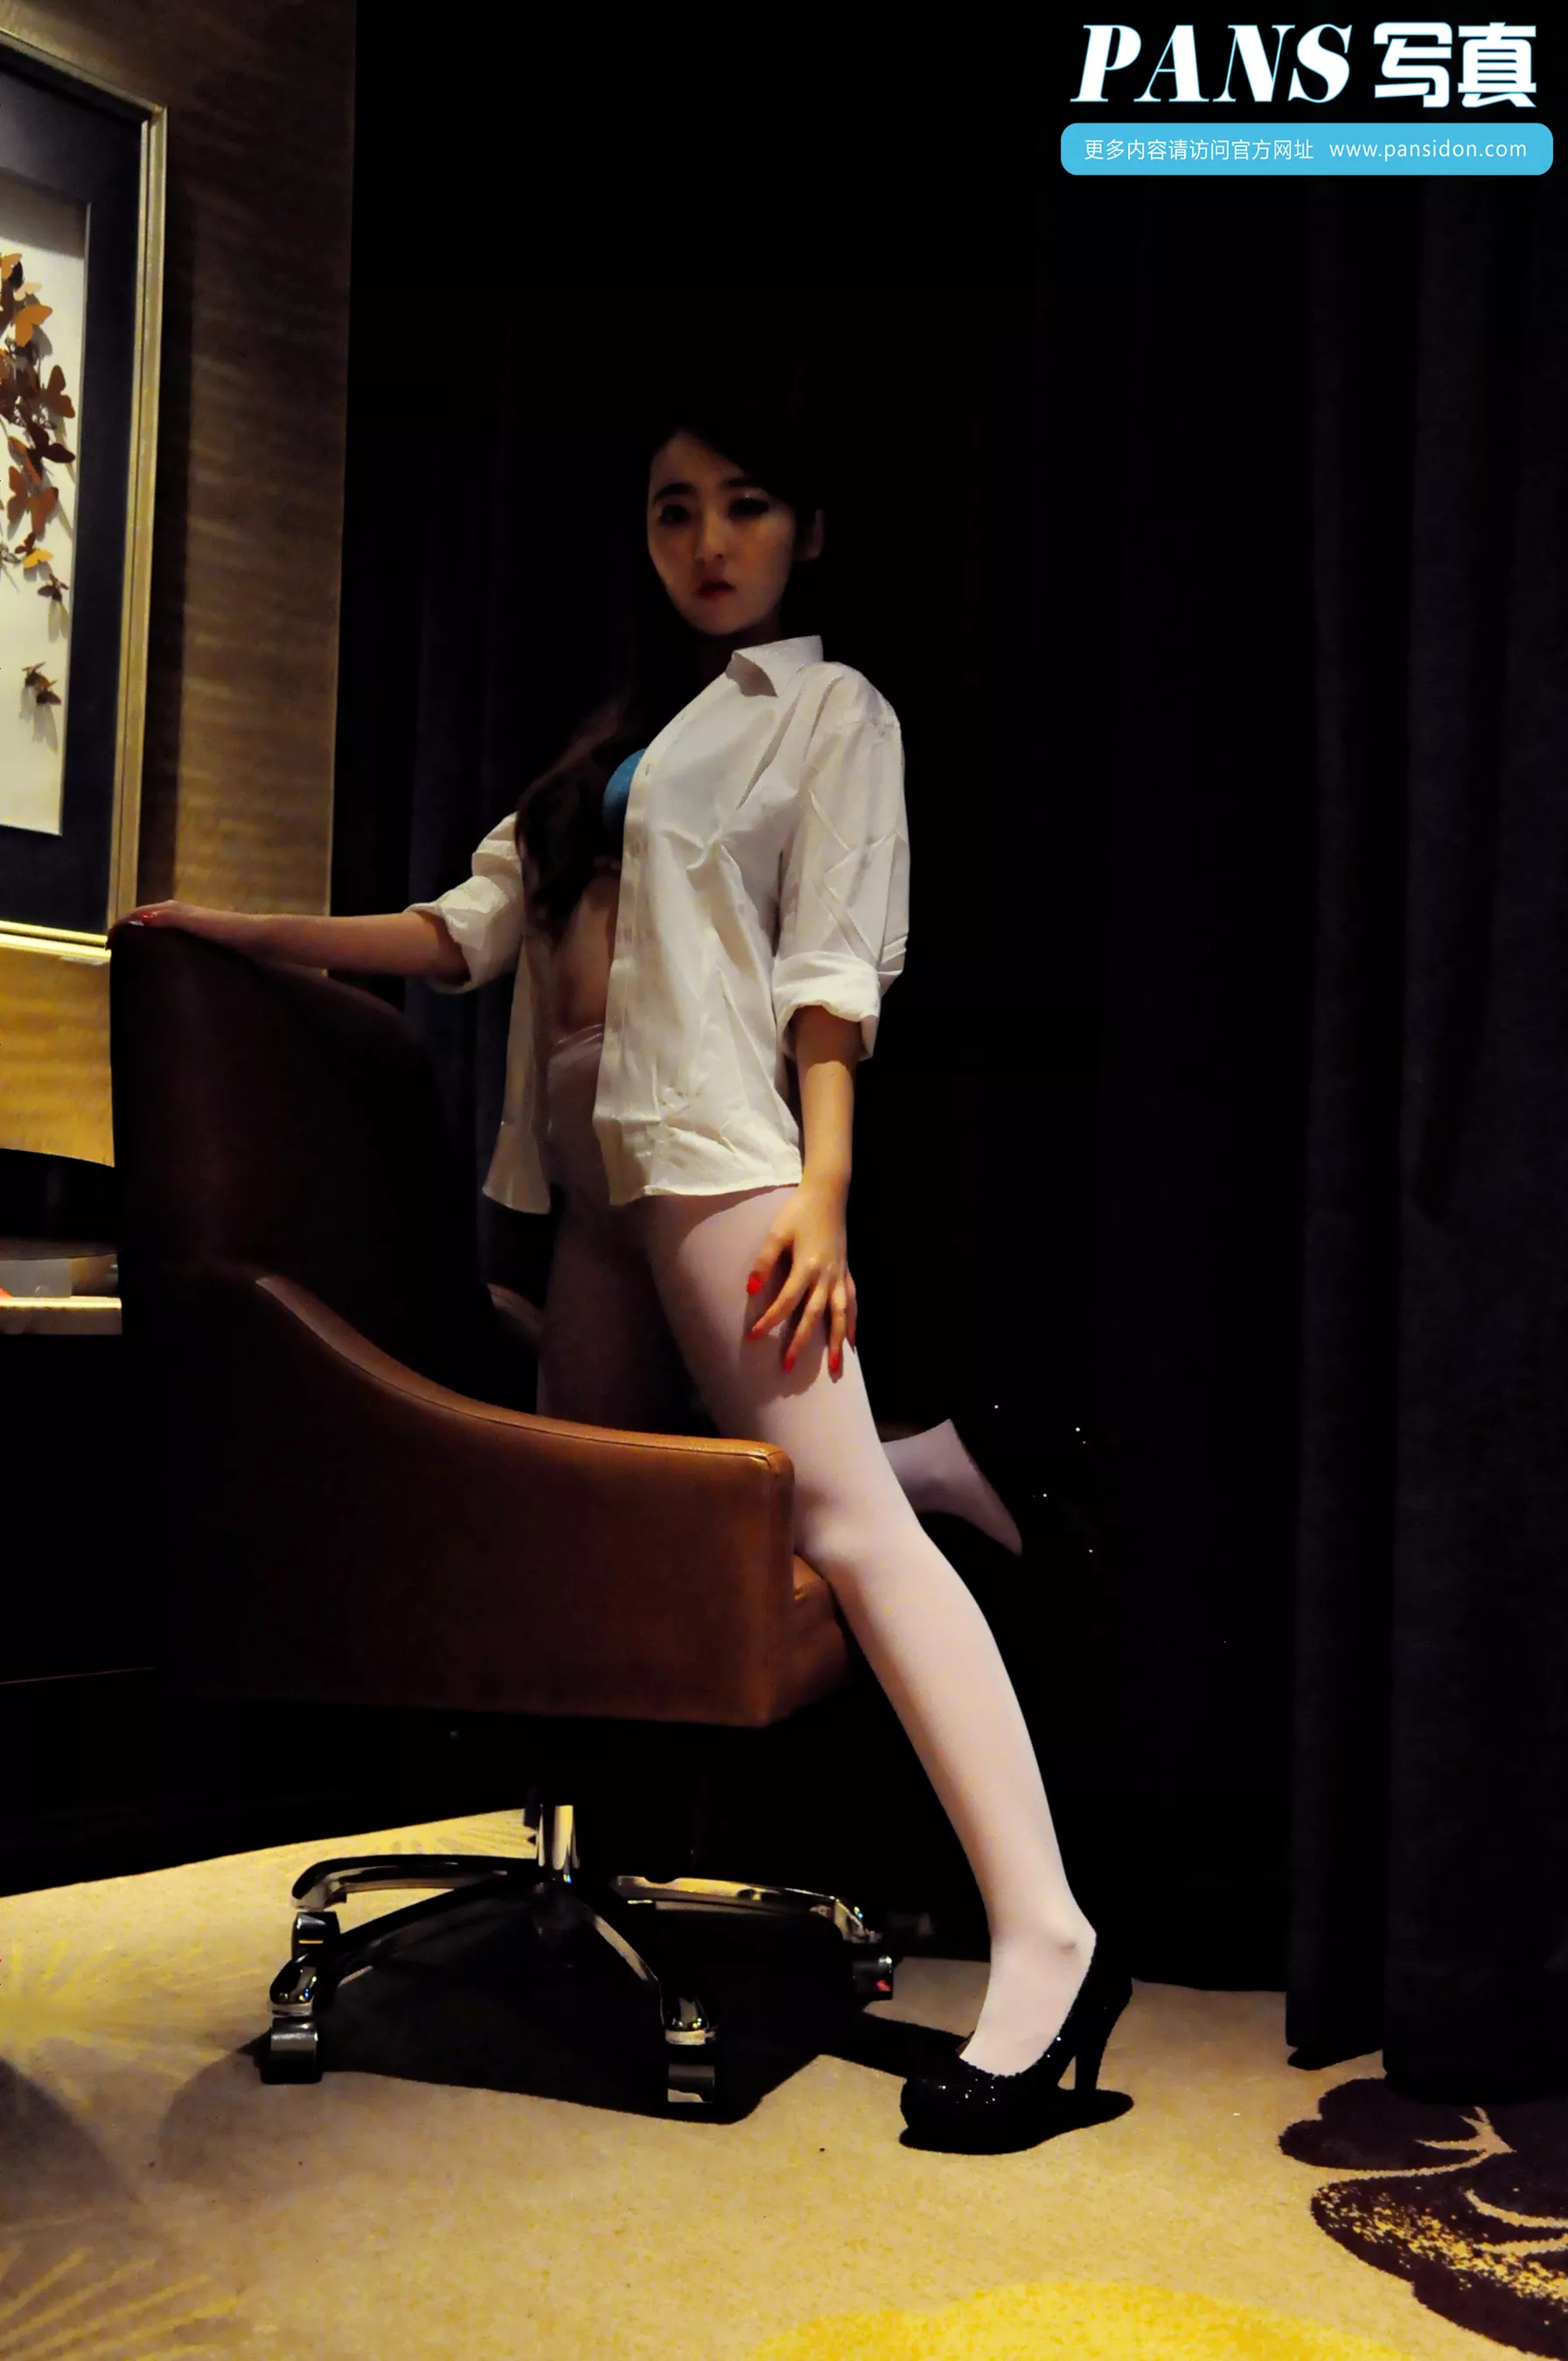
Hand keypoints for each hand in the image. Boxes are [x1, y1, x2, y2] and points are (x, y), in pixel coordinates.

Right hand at [114, 901, 256, 947]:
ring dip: (148, 935)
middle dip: (132, 928)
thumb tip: (142, 917)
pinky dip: (166, 942)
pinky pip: (179, 937)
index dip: (124, 924)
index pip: (143, 913)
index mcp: (178, 911)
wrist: (264, 938)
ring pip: (165, 927)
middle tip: (117, 947)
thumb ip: (173, 918)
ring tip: (136, 953)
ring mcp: (198, 925)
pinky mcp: (209, 937)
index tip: (108, 941)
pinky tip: (171, 958)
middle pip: (151, 917)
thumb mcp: (198, 923)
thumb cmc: (233, 931)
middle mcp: (186, 914)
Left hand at [745, 1179, 857, 1375]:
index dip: (770, 1320)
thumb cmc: (798, 1212)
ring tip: (835, 1367)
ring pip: (840, 1314)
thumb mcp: (776, 1233)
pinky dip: (853, 1322)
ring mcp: (840, 1275)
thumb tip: (750, 1291)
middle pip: (813, 1315)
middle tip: (789, 1367)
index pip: (786, 1301)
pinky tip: (852, 1341)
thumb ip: (763, 1262)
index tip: (755, 1336)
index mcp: (807, 1266)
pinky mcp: (846, 1271)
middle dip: (800, 1342)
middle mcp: (826, 1276)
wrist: (827, 1193)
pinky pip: (852, 1302)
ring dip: (835, 1341)